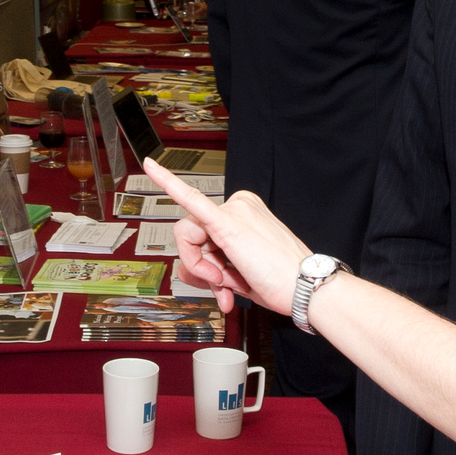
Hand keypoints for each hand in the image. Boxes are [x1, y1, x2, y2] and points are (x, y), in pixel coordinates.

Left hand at [142, 159, 311, 316]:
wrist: (306, 288)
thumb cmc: (283, 282)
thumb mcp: (242, 275)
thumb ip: (216, 271)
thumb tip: (200, 277)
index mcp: (243, 212)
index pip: (205, 236)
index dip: (207, 265)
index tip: (221, 281)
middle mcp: (237, 205)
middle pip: (193, 237)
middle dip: (202, 269)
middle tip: (224, 289)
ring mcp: (233, 211)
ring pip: (189, 237)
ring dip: (202, 267)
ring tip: (228, 282)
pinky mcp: (226, 222)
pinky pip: (189, 199)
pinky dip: (166, 181)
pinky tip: (150, 166)